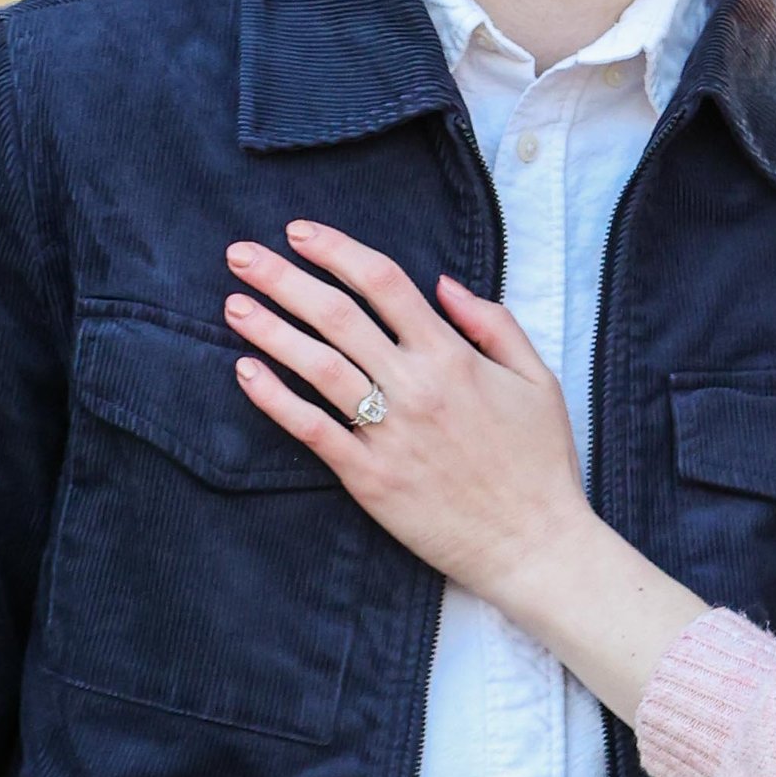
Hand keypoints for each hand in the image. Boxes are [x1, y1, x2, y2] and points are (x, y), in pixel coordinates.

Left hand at [224, 225, 587, 611]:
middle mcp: (416, 386)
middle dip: (284, 279)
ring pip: (317, 366)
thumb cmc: (540, 463)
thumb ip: (492, 323)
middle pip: (337, 316)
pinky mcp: (370, 479)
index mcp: (453, 356)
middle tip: (241, 254)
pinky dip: (276, 399)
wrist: (535, 544)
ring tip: (234, 304)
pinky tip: (246, 373)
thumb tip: (443, 283)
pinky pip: (313, 431)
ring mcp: (389, 433)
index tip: (299, 232)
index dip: (336, 250)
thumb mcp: (537, 379)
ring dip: (270, 330)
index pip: (383, 283)